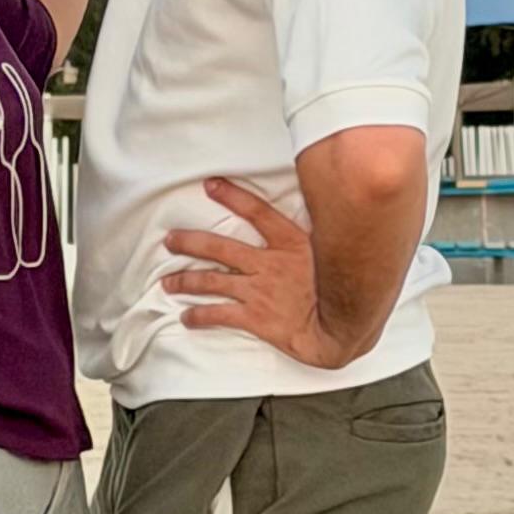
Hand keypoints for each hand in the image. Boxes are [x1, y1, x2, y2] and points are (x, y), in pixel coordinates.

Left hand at [161, 179, 355, 368]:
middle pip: (220, 248)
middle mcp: (269, 264)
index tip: (210, 185)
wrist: (343, 327)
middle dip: (191, 243)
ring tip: (168, 282)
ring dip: (186, 281)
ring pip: (212, 281)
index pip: (256, 212)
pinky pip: (219, 315)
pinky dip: (199, 317)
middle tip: (170, 240)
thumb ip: (325, 232)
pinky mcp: (255, 318)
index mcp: (291, 243)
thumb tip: (334, 207)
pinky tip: (186, 318)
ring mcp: (259, 291)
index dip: (231, 196)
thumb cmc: (346, 289)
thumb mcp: (337, 251)